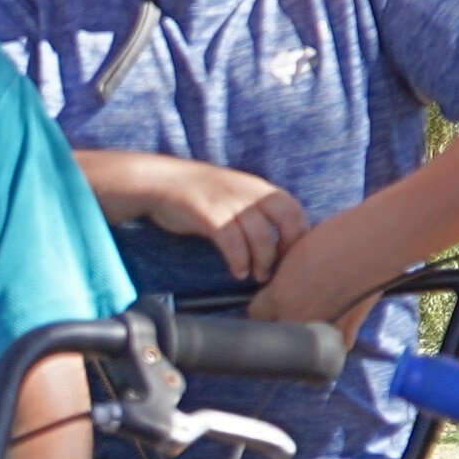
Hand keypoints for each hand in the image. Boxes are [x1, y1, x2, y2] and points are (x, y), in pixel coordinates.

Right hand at [133, 156, 312, 285]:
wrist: (160, 182)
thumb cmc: (198, 194)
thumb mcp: (233, 194)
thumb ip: (255, 209)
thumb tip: (277, 237)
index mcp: (257, 188)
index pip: (294, 208)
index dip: (299, 234)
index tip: (290, 256)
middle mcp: (248, 192)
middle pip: (286, 218)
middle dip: (287, 248)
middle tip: (279, 269)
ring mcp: (229, 202)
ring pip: (260, 235)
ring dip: (263, 260)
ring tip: (258, 276)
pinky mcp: (209, 215)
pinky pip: (233, 243)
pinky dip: (239, 261)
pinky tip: (237, 271)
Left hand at [244, 245, 375, 341]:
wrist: (372, 245)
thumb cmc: (335, 239)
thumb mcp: (295, 250)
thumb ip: (282, 273)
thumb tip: (275, 280)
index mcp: (279, 297)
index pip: (255, 313)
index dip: (263, 304)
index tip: (270, 300)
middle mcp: (295, 319)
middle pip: (275, 330)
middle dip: (280, 319)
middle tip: (295, 302)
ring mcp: (320, 331)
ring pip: (302, 342)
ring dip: (305, 331)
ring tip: (317, 310)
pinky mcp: (346, 334)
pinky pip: (335, 347)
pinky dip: (335, 339)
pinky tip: (336, 323)